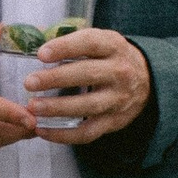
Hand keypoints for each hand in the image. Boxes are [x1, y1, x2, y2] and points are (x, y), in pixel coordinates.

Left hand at [22, 24, 150, 144]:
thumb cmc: (111, 58)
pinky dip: (64, 135)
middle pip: (87, 74)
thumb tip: (34, 42)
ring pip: (87, 105)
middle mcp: (119, 72)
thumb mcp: (101, 42)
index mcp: (113, 46)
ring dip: (58, 108)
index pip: (90, 43)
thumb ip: (72, 42)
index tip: (41, 54)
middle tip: (30, 82)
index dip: (65, 47)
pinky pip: (88, 132)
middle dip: (56, 79)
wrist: (147, 81)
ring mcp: (118, 99)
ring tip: (34, 107)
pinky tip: (43, 130)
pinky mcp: (114, 122)